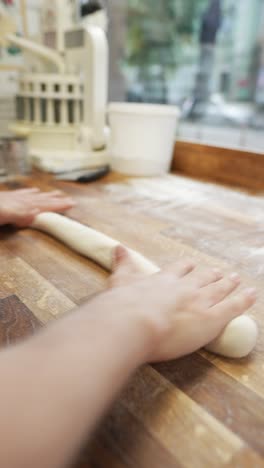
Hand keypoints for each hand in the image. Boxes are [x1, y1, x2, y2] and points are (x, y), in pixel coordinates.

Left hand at [0, 188, 74, 226]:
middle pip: (39, 200)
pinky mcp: (4, 202)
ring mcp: (10, 200)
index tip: (71, 204)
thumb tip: (35, 212)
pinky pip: (20, 196)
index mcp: (18, 205)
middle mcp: (16, 201)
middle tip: (68, 199)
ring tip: (54, 194)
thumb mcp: (2, 213)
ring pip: (31, 197)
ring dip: (44, 196)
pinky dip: (28, 195)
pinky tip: (31, 193)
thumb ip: (17, 213)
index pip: (42, 205)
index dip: (57, 205)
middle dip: (54, 200)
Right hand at [108, 247, 255, 361]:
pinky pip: (232, 307)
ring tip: (235, 279)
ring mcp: (200, 301)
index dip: (186, 268)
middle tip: (218, 272)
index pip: (178, 270)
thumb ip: (123, 264)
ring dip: (228, 284)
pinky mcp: (211, 318)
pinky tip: (251, 293)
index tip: (190, 264)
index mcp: (164, 279)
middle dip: (211, 275)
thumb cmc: (123, 306)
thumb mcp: (120, 280)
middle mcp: (184, 288)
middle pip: (202, 279)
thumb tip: (119, 248)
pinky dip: (244, 300)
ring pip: (219, 290)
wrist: (133, 322)